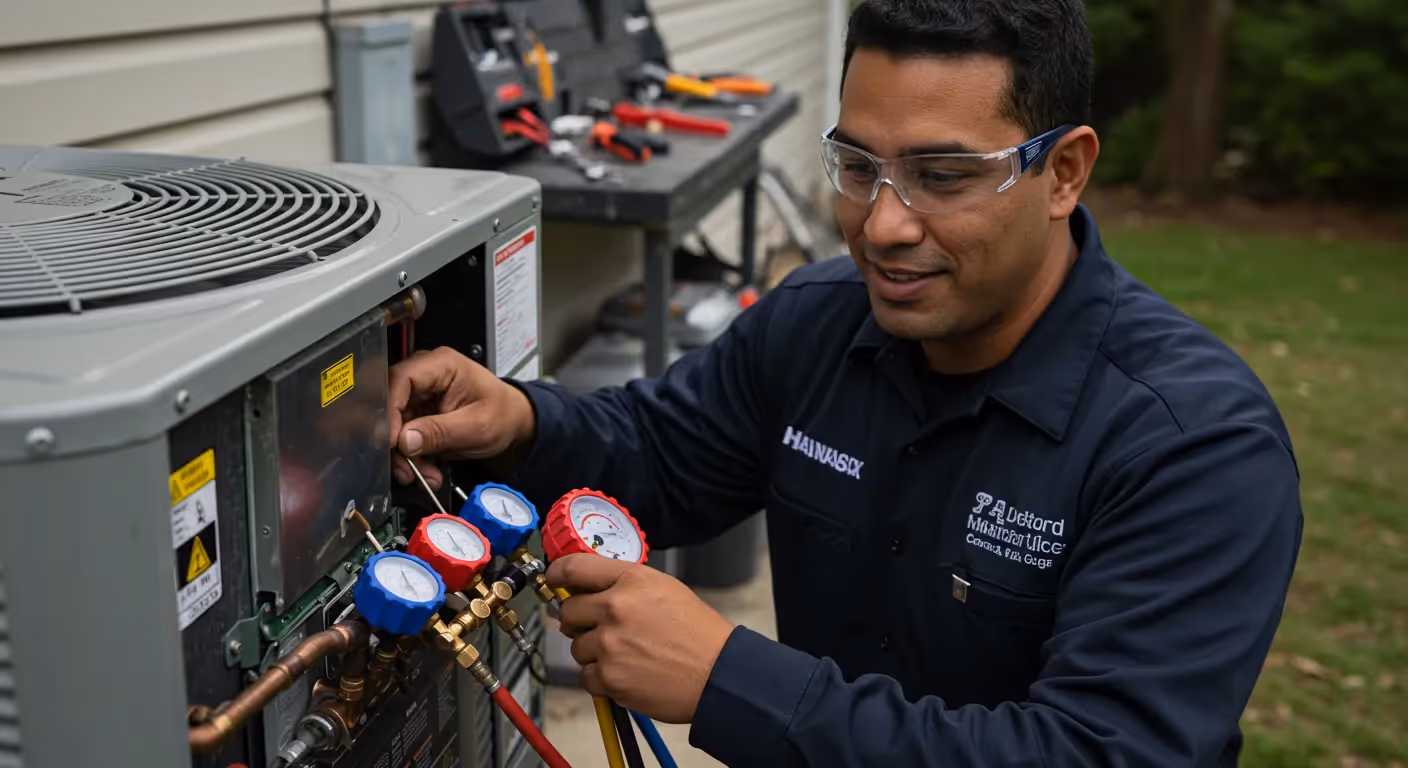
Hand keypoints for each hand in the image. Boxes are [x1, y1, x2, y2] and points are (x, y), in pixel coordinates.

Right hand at [387, 347, 535, 488]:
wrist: (512, 425)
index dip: (390, 411)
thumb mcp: (477, 426)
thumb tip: (405, 440)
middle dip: (396, 441)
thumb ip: (440, 432)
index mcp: (441, 364)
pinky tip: (425, 469)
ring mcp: (419, 395)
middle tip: (406, 467)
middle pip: (391, 405)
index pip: (400, 380)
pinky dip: (411, 457)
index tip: (392, 441)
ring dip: (404, 455)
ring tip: (424, 474)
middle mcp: (425, 375)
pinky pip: (402, 437)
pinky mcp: (417, 414)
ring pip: (393, 426)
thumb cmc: (503, 414)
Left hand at [548, 554, 734, 723]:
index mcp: (632, 580)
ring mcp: (610, 643)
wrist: (718, 674)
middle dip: (579, 620)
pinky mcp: (610, 676)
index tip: (553, 580)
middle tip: (599, 628)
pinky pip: (585, 675)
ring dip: (592, 652)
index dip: (557, 573)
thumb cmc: (698, 633)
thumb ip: (625, 585)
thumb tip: (588, 590)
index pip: (574, 567)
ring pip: (576, 646)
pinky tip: (625, 672)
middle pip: (568, 610)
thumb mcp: (665, 589)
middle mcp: (616, 607)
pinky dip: (600, 678)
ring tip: (624, 654)